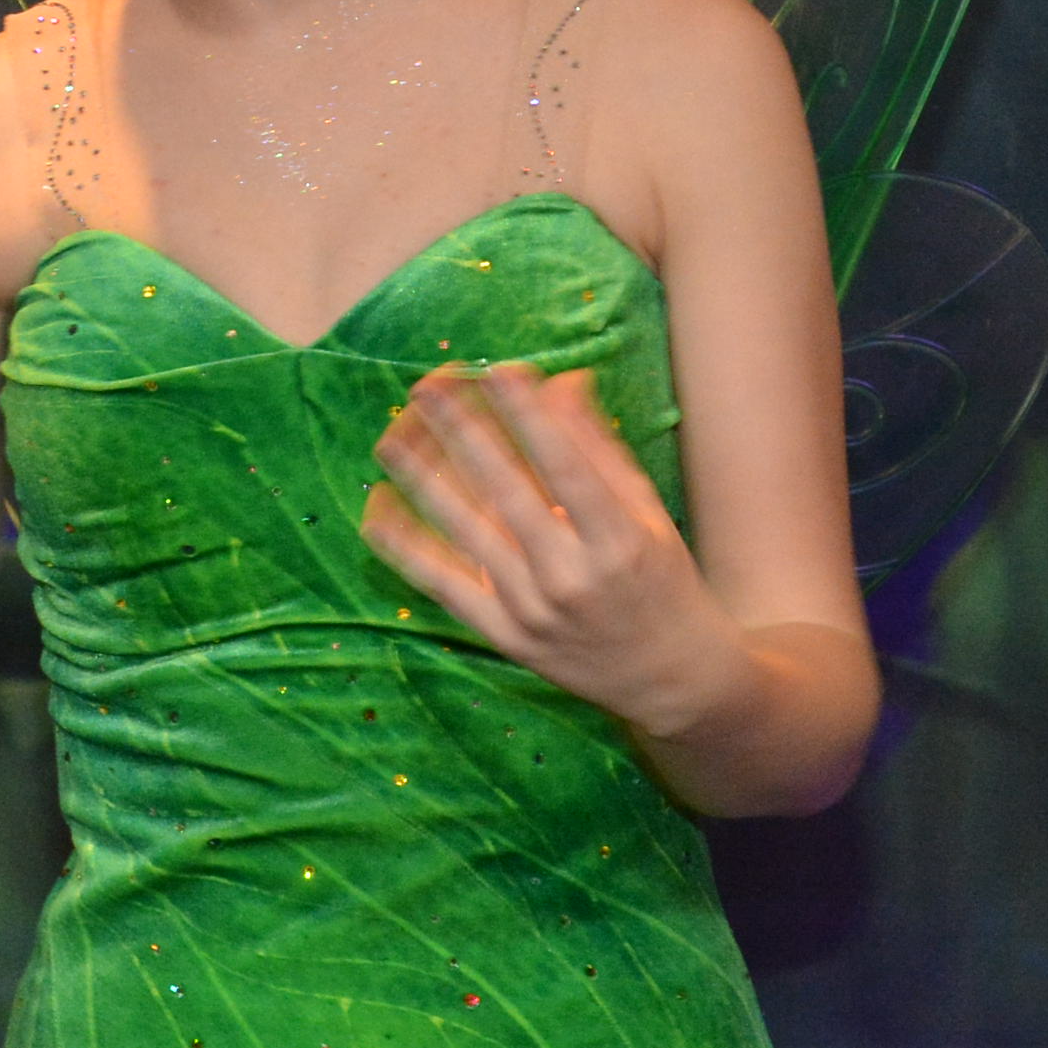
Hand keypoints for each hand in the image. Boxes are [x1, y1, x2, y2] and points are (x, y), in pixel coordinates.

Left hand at [363, 362, 738, 733]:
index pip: (566, 465)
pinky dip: (405, 546)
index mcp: (618, 539)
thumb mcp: (646, 512)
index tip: (498, 370)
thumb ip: (599, 449)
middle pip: (505, 492)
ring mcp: (531, 610)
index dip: (529, 417)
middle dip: (462, 433)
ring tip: (393, 435)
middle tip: (426, 387)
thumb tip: (560, 381)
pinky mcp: (503, 636)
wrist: (668, 677)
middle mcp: (571, 576)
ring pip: (464, 532)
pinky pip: (442, 584)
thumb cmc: (660, 580)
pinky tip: (379, 507)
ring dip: (423, 479)